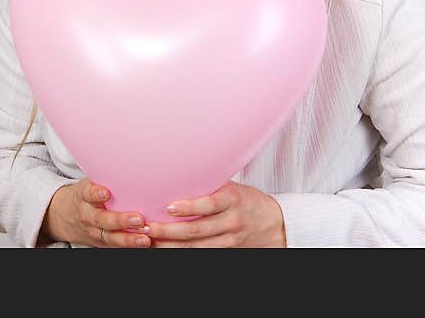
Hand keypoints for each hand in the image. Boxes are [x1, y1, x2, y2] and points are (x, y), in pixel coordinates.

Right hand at [39, 179, 151, 247]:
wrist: (64, 217)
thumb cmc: (85, 194)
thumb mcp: (88, 182)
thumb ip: (103, 174)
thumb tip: (127, 148)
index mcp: (83, 197)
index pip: (87, 194)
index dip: (95, 193)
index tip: (105, 192)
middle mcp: (87, 216)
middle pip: (102, 220)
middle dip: (120, 220)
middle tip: (139, 218)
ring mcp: (94, 232)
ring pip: (110, 238)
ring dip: (128, 239)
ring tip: (145, 238)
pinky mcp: (102, 244)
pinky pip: (115, 247)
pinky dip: (130, 247)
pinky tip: (146, 244)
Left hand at [147, 182, 286, 247]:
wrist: (277, 225)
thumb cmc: (247, 201)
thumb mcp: (232, 187)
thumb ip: (209, 185)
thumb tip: (177, 171)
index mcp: (232, 199)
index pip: (208, 204)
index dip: (188, 207)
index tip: (168, 207)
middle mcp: (231, 221)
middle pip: (196, 229)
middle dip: (168, 230)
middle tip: (147, 227)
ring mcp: (229, 239)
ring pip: (195, 247)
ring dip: (170, 245)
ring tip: (149, 239)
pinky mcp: (227, 251)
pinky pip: (201, 254)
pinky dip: (182, 252)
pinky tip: (165, 248)